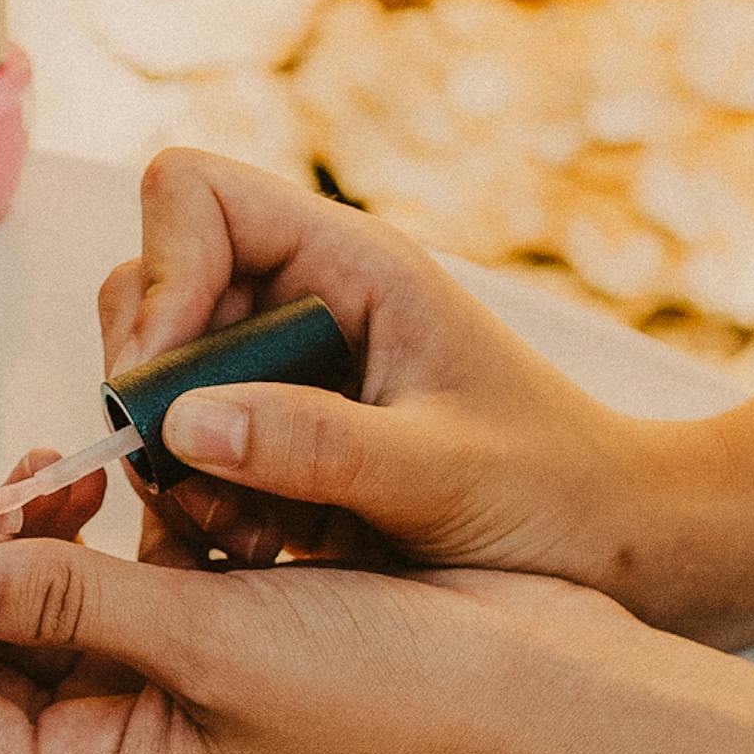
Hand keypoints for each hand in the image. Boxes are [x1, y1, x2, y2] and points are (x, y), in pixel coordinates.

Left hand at [0, 528, 637, 753]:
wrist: (536, 685)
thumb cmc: (389, 696)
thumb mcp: (210, 639)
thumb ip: (70, 601)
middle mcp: (113, 745)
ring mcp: (158, 689)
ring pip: (41, 608)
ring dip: (33, 537)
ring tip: (61, 468)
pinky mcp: (204, 631)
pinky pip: (113, 578)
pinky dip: (101, 528)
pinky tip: (120, 470)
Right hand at [96, 150, 702, 622]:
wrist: (607, 553)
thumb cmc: (553, 492)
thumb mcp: (440, 473)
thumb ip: (315, 446)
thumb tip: (179, 427)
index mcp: (349, 263)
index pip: (193, 196)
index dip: (161, 278)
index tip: (168, 388)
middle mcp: (300, 301)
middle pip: (145, 293)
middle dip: (151, 398)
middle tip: (199, 488)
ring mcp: (280, 370)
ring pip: (154, 389)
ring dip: (174, 471)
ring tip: (250, 540)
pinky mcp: (272, 439)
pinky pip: (182, 457)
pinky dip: (195, 511)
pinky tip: (261, 556)